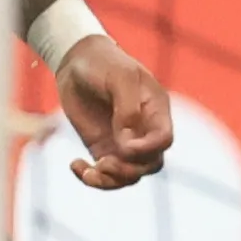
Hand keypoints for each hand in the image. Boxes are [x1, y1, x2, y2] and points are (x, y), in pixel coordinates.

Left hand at [55, 35, 172, 190]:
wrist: (77, 61)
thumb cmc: (103, 63)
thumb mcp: (119, 78)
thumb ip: (127, 109)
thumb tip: (128, 144)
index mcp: (155, 111)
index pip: (164, 140)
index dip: (149, 149)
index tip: (126, 147)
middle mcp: (143, 131)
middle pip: (149, 164)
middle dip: (129, 170)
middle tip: (104, 162)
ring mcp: (123, 142)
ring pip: (129, 175)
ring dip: (110, 180)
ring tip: (88, 170)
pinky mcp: (102, 148)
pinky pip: (104, 173)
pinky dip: (91, 177)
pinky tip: (76, 165)